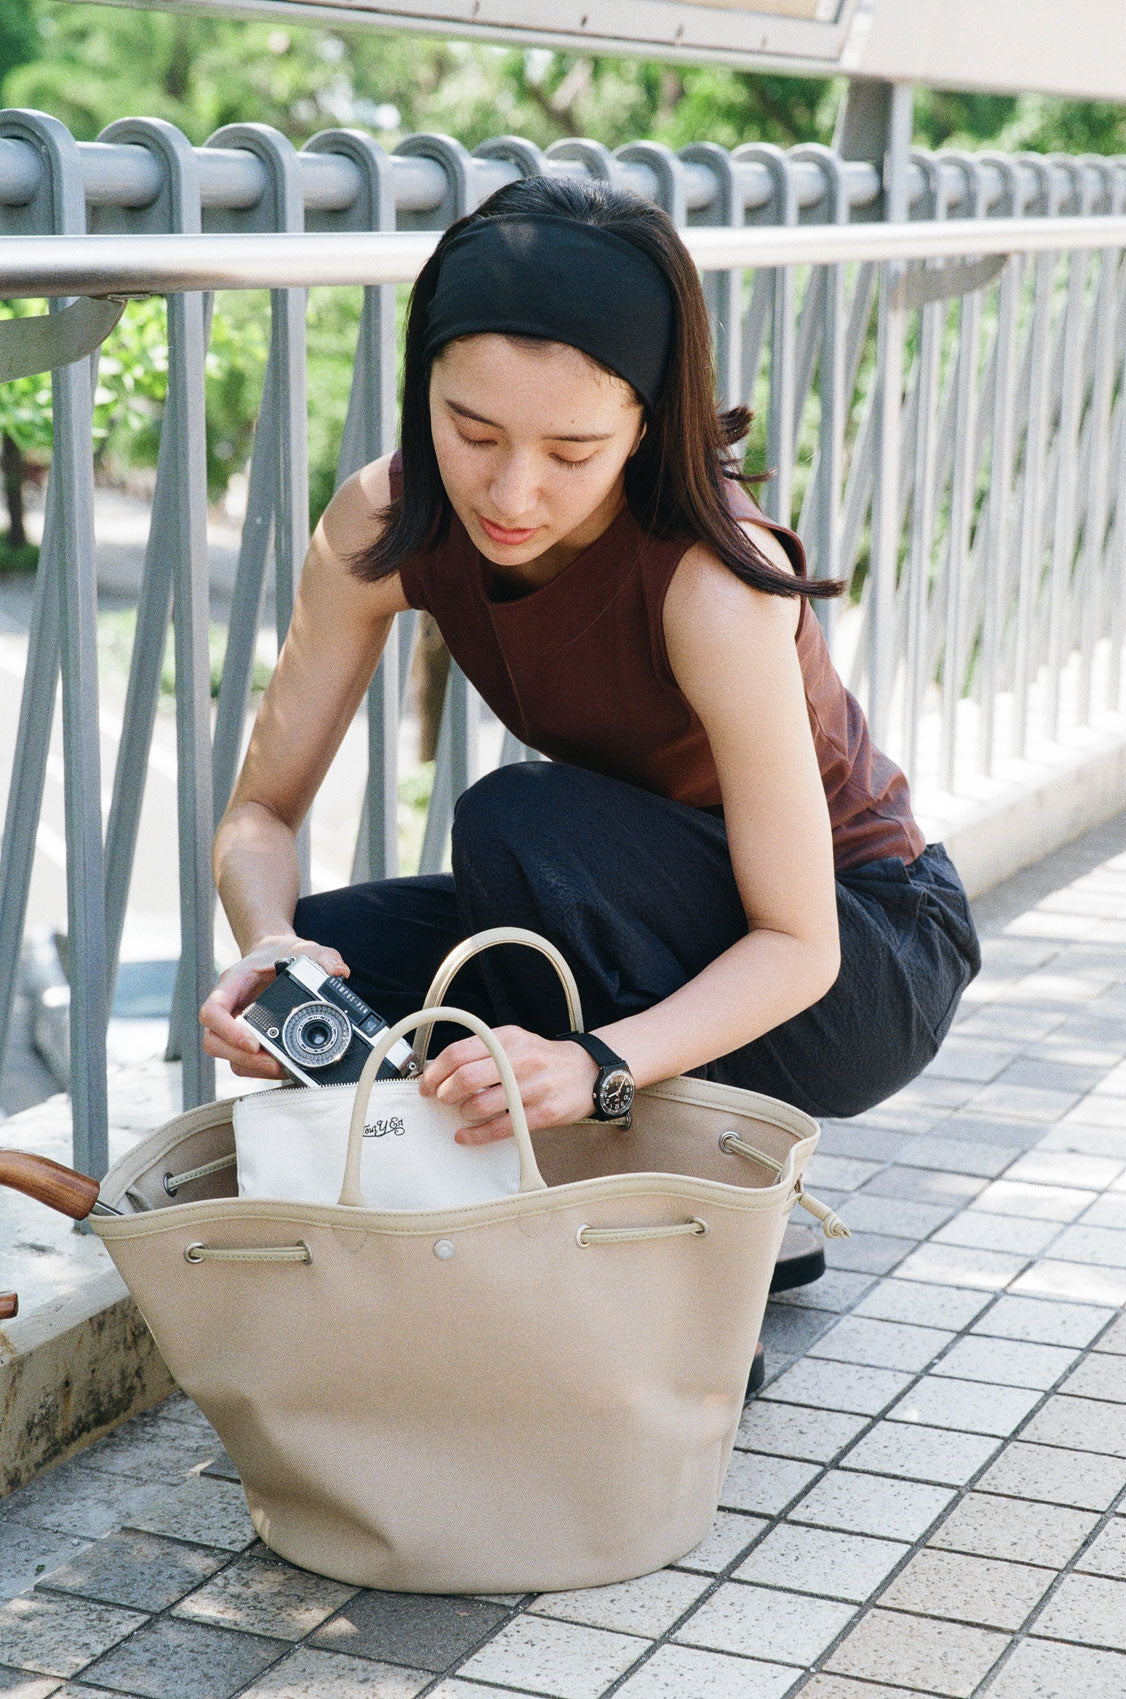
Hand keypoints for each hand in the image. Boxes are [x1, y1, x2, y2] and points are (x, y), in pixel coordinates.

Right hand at [199, 935, 349, 1079]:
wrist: (277, 956)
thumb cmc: (282, 952)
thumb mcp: (302, 949)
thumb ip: (321, 956)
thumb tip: (339, 971)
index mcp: (232, 984)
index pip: (212, 1011)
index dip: (227, 1031)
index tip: (253, 1042)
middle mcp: (229, 1007)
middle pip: (214, 1042)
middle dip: (242, 1058)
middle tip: (273, 1063)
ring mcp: (234, 1026)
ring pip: (228, 1056)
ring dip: (253, 1068)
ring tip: (282, 1068)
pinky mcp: (247, 1039)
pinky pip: (245, 1061)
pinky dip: (261, 1069)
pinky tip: (284, 1067)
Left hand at [418, 1026, 598, 1144]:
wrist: (588, 1071)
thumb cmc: (542, 1059)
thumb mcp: (514, 1041)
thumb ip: (481, 1051)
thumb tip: (440, 1070)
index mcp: (507, 1038)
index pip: (459, 1052)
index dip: (436, 1071)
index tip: (427, 1083)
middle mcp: (519, 1060)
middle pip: (466, 1078)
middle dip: (445, 1093)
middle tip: (441, 1099)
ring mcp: (532, 1088)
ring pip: (481, 1105)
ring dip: (462, 1113)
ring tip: (462, 1113)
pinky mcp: (543, 1113)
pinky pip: (501, 1128)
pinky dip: (476, 1135)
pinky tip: (466, 1135)